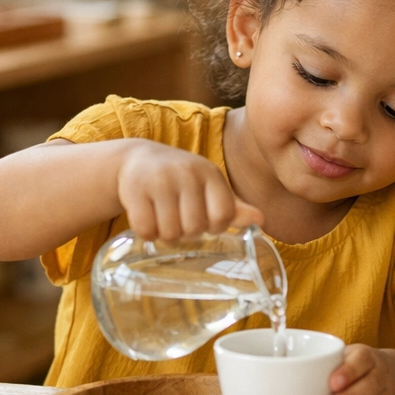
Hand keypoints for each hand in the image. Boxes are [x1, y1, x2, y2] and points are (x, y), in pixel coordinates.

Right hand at [117, 139, 261, 240]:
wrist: (139, 159)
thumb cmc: (183, 180)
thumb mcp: (210, 187)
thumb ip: (233, 207)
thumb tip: (260, 220)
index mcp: (210, 174)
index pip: (223, 215)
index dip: (215, 226)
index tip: (206, 222)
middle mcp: (188, 174)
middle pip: (195, 227)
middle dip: (187, 232)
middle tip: (180, 220)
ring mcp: (160, 180)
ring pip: (169, 232)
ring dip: (166, 235)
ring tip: (164, 219)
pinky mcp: (134, 189)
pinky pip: (145, 229)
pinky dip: (146, 233)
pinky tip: (147, 219)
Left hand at [321, 345, 394, 394]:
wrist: (391, 373)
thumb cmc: (354, 365)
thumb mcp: (344, 355)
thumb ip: (323, 364)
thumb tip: (284, 378)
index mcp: (366, 356)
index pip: (362, 361)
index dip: (348, 372)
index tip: (332, 383)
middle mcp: (381, 374)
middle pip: (370, 386)